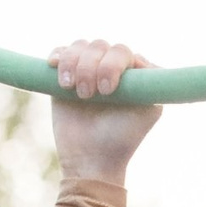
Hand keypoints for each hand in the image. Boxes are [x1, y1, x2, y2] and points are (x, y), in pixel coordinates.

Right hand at [48, 39, 159, 181]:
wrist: (90, 159)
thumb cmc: (122, 138)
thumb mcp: (149, 110)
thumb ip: (152, 82)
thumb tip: (140, 58)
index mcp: (131, 74)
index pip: (122, 52)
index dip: (113, 65)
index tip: (108, 91)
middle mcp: (110, 68)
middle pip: (100, 46)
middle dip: (91, 67)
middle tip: (88, 96)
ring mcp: (87, 70)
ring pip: (80, 46)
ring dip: (74, 64)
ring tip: (71, 89)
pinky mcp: (65, 76)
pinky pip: (61, 52)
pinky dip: (58, 55)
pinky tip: (53, 65)